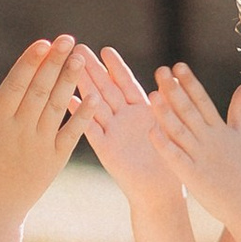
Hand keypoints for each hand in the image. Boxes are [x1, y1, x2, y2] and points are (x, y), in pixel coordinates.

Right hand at [0, 35, 86, 223]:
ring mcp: (40, 145)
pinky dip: (82, 116)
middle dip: (54, 63)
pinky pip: (71, 134)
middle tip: (68, 39)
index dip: (30, 62)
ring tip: (81, 58)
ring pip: (56, 107)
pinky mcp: (55, 160)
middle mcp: (20, 130)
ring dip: (70, 81)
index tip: (43, 42)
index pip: (16, 85)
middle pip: (39, 90)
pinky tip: (94, 97)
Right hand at [74, 44, 181, 208]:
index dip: (116, 67)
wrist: (161, 193)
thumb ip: (168, 104)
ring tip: (67, 66)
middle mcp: (124, 119)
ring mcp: (112, 132)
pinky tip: (67, 99)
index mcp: (142, 111)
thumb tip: (173, 78)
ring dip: (83, 85)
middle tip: (77, 48)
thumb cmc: (172, 162)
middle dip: (92, 68)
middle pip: (106, 88)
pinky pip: (91, 130)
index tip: (105, 49)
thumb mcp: (173, 128)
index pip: (127, 83)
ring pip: (95, 104)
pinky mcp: (105, 150)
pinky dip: (79, 114)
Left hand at [143, 67, 240, 229]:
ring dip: (166, 113)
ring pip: (180, 131)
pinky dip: (164, 145)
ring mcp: (201, 158)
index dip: (190, 83)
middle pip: (189, 111)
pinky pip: (176, 158)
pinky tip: (151, 132)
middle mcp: (210, 140)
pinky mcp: (194, 176)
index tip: (177, 66)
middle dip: (175, 91)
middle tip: (161, 71)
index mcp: (220, 129)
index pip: (203, 101)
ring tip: (152, 95)